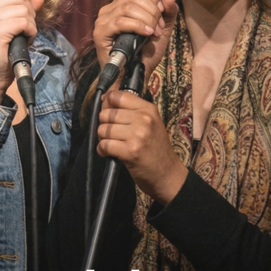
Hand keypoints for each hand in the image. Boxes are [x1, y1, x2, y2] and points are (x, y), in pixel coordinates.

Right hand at [0, 0, 43, 104]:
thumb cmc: (0, 51)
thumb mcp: (12, 24)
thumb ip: (24, 8)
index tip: (21, 12)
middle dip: (29, 11)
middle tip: (23, 28)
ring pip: (24, 8)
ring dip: (31, 23)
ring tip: (22, 35)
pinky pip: (25, 21)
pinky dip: (31, 31)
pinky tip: (24, 40)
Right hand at [93, 0, 177, 83]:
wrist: (135, 74)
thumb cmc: (146, 53)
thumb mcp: (162, 29)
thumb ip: (168, 13)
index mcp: (122, 4)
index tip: (162, 12)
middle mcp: (110, 8)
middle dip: (152, 10)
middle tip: (158, 27)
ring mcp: (103, 19)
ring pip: (128, 7)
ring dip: (147, 19)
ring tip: (153, 33)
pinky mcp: (101, 32)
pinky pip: (120, 21)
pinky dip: (138, 26)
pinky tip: (147, 34)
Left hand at [97, 89, 187, 204]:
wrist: (168, 174)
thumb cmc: (156, 149)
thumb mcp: (150, 124)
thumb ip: (130, 111)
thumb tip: (105, 99)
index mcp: (148, 109)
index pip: (117, 96)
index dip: (107, 103)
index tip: (107, 111)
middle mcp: (144, 119)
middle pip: (106, 114)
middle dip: (104, 125)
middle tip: (113, 135)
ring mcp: (137, 135)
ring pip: (103, 129)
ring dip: (103, 139)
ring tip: (113, 145)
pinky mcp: (130, 151)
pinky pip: (104, 145)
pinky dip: (102, 151)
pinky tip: (110, 154)